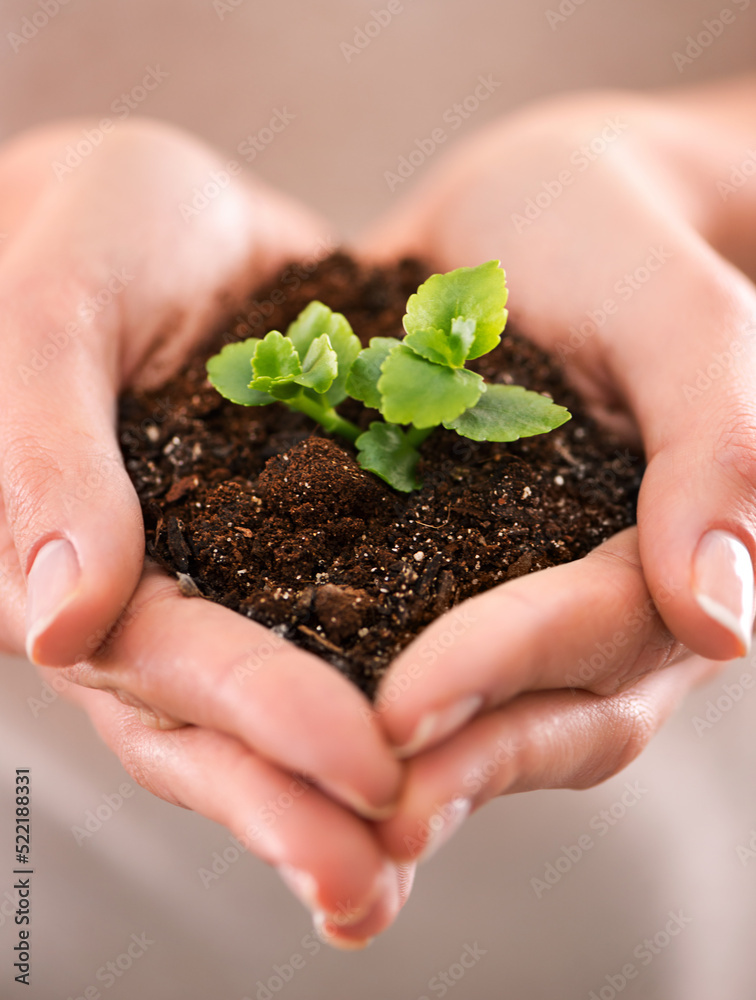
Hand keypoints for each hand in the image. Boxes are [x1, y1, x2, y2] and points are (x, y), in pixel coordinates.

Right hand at [0, 119, 407, 944]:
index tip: (361, 769)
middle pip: (220, 724)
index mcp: (74, 559)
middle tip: (384, 878)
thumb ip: (45, 453)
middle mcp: (154, 591)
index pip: (163, 665)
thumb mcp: (60, 310)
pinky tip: (468, 724)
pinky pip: (352, 618)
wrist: (159, 207)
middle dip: (300, 801)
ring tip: (426, 847)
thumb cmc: (84, 234)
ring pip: (285, 697)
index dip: (257, 720)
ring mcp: (230, 576)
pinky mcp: (302, 540)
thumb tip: (46, 630)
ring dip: (346, 779)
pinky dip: (398, 677)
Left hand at [357, 77, 755, 858]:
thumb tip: (729, 622)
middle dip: (452, 765)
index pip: (601, 633)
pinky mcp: (430, 575)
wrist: (523, 216)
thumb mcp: (677, 308)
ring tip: (298, 818)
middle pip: (542, 712)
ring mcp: (512, 597)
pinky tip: (262, 733)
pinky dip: (338, 695)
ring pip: (472, 710)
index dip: (508, 669)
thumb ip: (720, 442)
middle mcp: (596, 600)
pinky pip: (389, 645)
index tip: (404, 709)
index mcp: (667, 550)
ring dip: (398, 772)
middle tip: (351, 818)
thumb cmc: (613, 236)